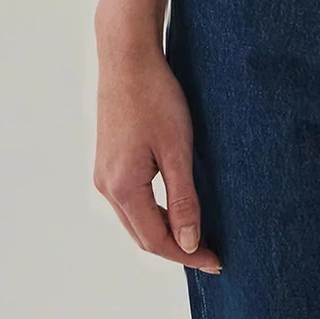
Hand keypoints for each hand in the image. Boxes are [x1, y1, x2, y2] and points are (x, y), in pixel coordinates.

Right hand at [93, 39, 222, 274]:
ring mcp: (103, 173)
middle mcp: (106, 187)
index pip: (156, 241)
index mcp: (122, 188)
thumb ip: (182, 199)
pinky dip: (152, 212)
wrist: (128, 57)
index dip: (187, 255)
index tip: (216, 261)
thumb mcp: (177, 149)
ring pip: (135, 219)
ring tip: (196, 234)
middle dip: (176, 248)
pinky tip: (172, 206)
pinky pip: (130, 200)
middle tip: (210, 253)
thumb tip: (189, 242)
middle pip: (142, 235)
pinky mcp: (108, 160)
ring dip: (163, 231)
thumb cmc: (155, 97)